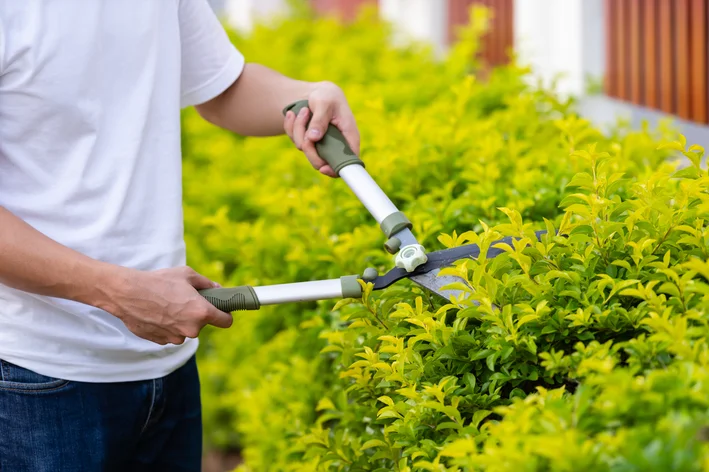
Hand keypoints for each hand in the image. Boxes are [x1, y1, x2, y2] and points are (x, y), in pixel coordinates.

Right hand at [101, 266, 232, 344]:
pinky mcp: (161, 341)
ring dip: (180, 322)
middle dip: (196, 315)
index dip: (225, 315)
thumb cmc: (159, 281)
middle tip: (183, 301)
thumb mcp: (187, 274)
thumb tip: (218, 288)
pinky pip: (170, 334)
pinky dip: (167, 326)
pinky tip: (156, 313)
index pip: (226, 322)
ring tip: (166, 306)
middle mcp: (191, 329)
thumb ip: (206, 283)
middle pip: (202, 325)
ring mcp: (175, 337)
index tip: (222, 311)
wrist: (128, 293)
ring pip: (185, 331)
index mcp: (202, 312)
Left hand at [283, 81, 360, 177]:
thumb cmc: (326, 95)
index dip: (336, 169)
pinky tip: (293, 114)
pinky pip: (294, 140)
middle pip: (321, 162)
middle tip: (306, 130)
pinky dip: (290, 127)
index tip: (323, 168)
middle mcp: (336, 144)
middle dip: (308, 147)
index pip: (348, 161)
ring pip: (304, 149)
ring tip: (303, 110)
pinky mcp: (308, 141)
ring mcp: (320, 145)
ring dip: (299, 129)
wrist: (315, 92)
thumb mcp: (324, 103)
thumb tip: (314, 138)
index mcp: (348, 136)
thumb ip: (320, 120)